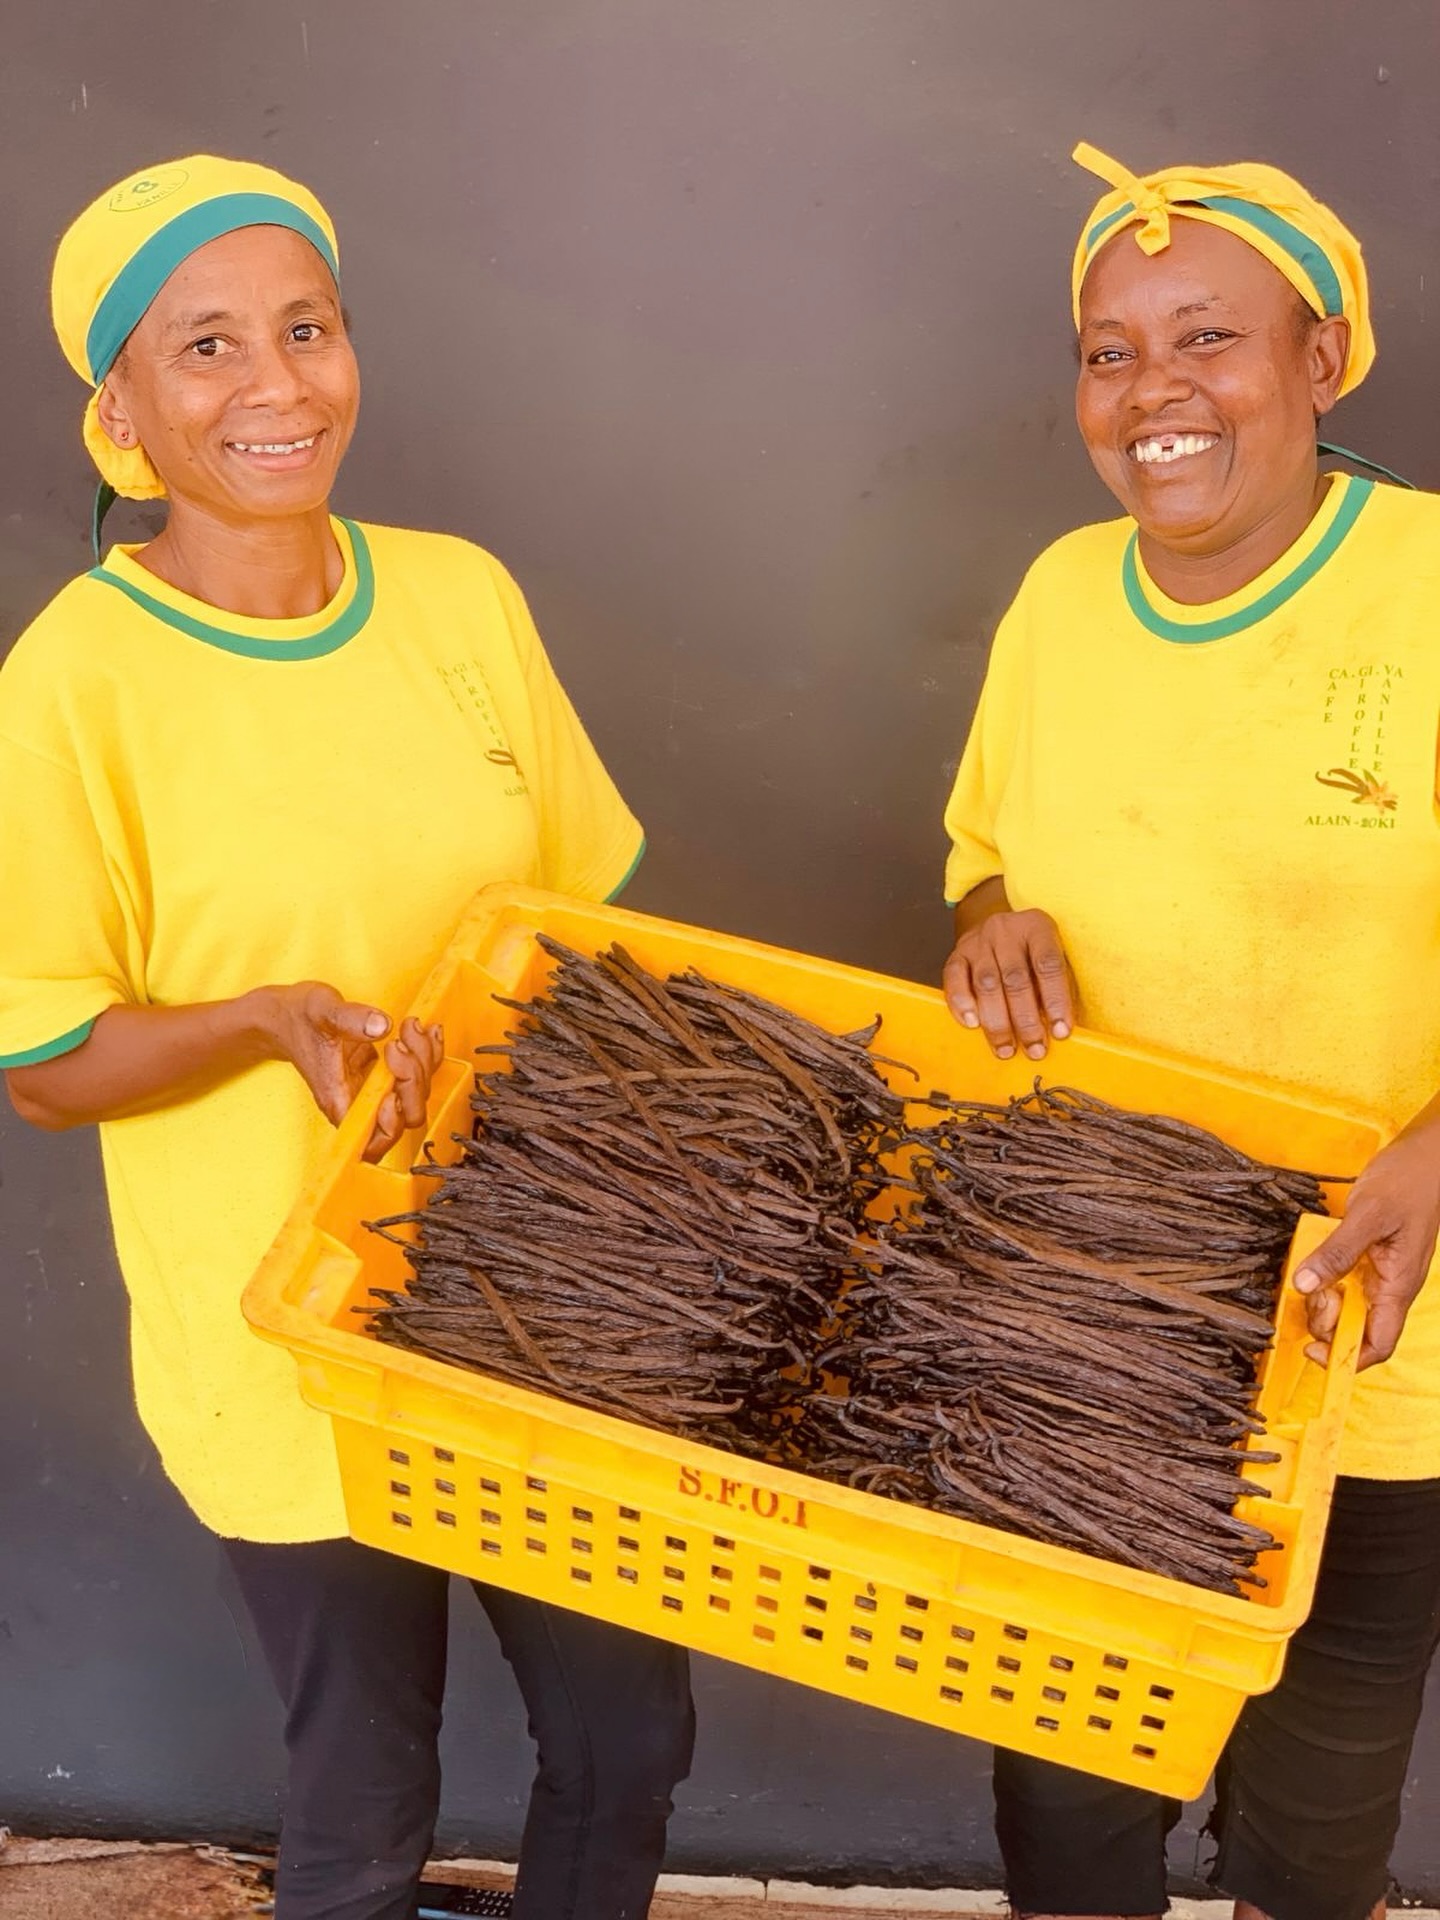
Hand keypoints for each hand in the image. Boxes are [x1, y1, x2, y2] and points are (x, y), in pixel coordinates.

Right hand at [258, 984, 442, 1162]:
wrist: (286, 1014)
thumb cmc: (297, 1018)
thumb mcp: (321, 1010)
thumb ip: (350, 1018)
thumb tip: (381, 1026)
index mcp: (338, 1098)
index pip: (372, 1137)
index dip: (391, 1122)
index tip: (390, 1087)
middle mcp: (358, 1099)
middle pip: (405, 1116)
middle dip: (414, 1081)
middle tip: (402, 1043)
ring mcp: (373, 1087)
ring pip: (416, 1094)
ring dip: (424, 1061)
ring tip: (411, 1027)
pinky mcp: (382, 1072)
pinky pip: (416, 1073)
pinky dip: (428, 1054)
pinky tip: (425, 1031)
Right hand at [943, 909, 1075, 1059]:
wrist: (998, 928)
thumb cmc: (1031, 952)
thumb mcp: (1054, 956)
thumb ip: (1057, 986)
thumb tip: (1059, 1029)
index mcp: (1037, 927)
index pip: (1048, 965)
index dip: (1056, 1001)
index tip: (1061, 1032)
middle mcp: (1005, 930)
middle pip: (1015, 979)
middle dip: (1026, 1020)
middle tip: (1034, 1050)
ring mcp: (978, 941)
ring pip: (986, 984)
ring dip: (997, 1022)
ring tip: (1006, 1049)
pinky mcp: (957, 954)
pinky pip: (954, 979)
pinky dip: (962, 1004)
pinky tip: (972, 1025)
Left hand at [1293, 1118, 1439, 1369]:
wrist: (1426, 1156)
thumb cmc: (1409, 1181)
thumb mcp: (1369, 1214)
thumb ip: (1337, 1251)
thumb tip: (1304, 1286)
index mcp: (1399, 1286)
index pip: (1378, 1344)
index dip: (1345, 1358)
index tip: (1311, 1350)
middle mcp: (1390, 1285)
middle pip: (1355, 1328)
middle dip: (1326, 1320)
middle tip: (1307, 1288)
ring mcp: (1381, 1271)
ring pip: (1347, 1303)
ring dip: (1322, 1296)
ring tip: (1310, 1268)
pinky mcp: (1370, 1254)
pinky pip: (1344, 1277)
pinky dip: (1325, 1274)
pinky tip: (1314, 1256)